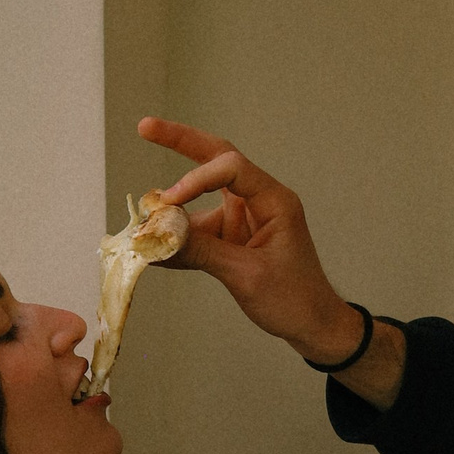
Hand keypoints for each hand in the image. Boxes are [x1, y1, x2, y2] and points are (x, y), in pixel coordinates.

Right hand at [137, 118, 383, 372]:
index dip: (195, 179)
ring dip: (172, 211)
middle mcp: (258, 201)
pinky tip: (151, 252)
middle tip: (145, 127)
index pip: (230, 168)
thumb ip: (202, 252)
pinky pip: (197, 231)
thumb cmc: (295, 298)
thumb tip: (157, 237)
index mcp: (274, 200)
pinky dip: (176, 240)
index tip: (169, 202)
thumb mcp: (246, 275)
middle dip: (181, 143)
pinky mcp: (232, 238)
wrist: (313, 326)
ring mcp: (243, 218)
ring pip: (200, 200)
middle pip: (216, 159)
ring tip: (139, 228)